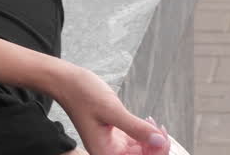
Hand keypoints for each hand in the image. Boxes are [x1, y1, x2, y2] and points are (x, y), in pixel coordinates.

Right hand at [54, 65, 169, 154]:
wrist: (67, 82)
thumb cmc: (82, 94)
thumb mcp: (112, 110)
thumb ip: (135, 128)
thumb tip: (159, 140)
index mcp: (104, 153)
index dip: (154, 152)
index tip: (162, 137)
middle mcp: (108, 152)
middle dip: (155, 147)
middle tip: (160, 129)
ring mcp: (112, 145)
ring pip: (141, 151)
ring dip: (151, 140)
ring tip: (153, 123)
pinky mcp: (115, 135)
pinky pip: (136, 141)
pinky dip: (145, 133)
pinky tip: (147, 121)